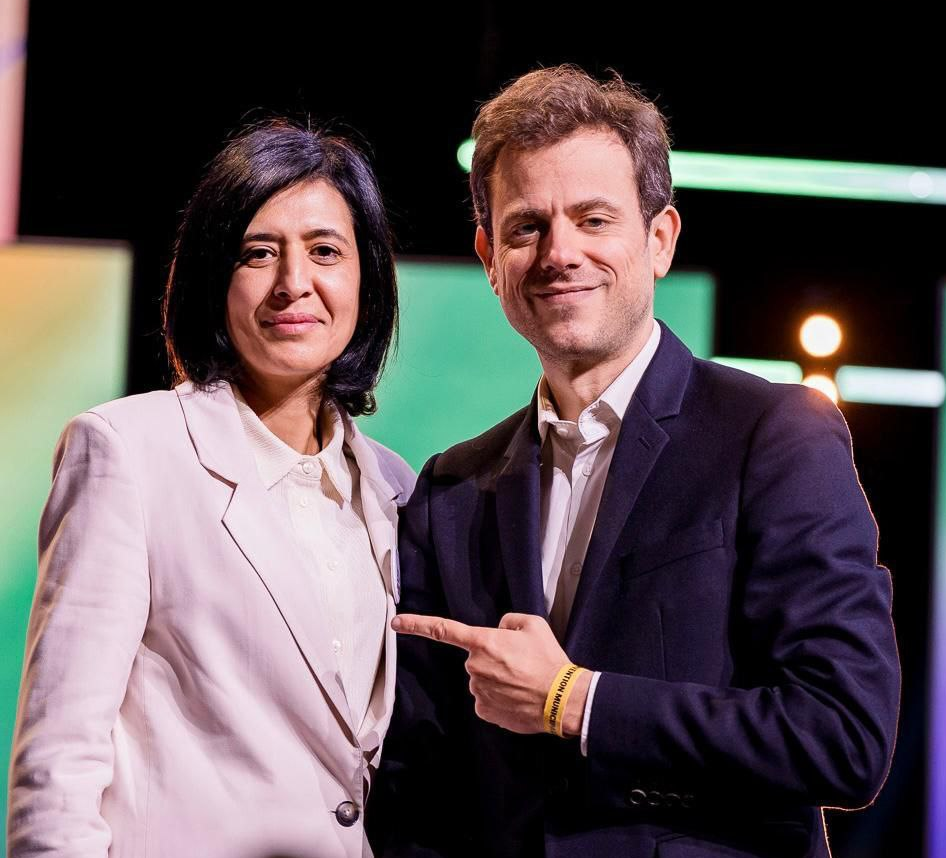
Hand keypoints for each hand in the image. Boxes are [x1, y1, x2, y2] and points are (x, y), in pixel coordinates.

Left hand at [392, 612, 590, 735]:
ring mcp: (478, 691)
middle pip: (475, 659)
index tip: (396, 623)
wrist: (562, 699)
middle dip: (492, 660)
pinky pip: (486, 700)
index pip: (443, 630)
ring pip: (482, 680)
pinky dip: (499, 698)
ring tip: (523, 682)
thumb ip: (510, 621)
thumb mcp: (534, 625)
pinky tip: (517, 698)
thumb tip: (500, 630)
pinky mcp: (484, 711)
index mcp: (483, 642)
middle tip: (519, 664)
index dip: (417, 625)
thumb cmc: (548, 660)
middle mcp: (474, 667)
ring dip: (497, 680)